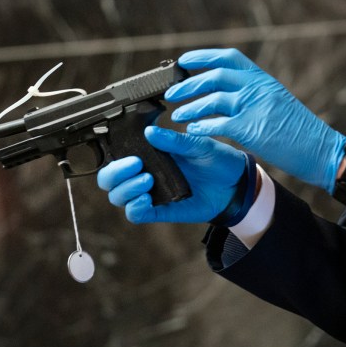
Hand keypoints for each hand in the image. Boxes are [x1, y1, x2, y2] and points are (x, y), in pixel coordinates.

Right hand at [97, 125, 245, 223]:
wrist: (236, 183)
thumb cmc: (217, 160)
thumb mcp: (199, 145)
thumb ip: (176, 141)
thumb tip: (150, 132)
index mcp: (149, 154)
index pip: (116, 157)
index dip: (114, 157)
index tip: (132, 154)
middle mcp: (144, 174)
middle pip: (109, 180)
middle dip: (115, 173)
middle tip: (137, 165)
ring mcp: (151, 193)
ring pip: (118, 197)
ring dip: (126, 189)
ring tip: (148, 180)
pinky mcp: (160, 210)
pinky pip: (135, 214)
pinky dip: (134, 208)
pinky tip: (146, 199)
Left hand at [166, 48, 345, 192]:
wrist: (322, 150)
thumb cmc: (301, 132)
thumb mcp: (279, 102)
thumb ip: (256, 94)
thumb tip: (229, 93)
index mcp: (264, 80)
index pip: (229, 58)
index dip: (203, 56)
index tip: (183, 61)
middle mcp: (259, 88)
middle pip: (215, 76)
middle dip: (189, 84)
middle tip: (172, 94)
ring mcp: (256, 107)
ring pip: (213, 99)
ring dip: (191, 106)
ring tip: (177, 114)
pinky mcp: (253, 129)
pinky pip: (218, 124)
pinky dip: (202, 126)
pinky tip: (192, 131)